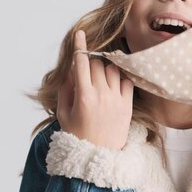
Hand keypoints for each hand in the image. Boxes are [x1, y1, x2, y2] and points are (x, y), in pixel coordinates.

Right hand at [56, 30, 133, 149]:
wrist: (97, 158)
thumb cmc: (76, 135)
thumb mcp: (64, 113)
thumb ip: (66, 89)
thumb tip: (71, 69)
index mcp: (83, 96)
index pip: (81, 63)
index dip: (80, 46)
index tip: (80, 34)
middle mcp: (101, 95)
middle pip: (97, 64)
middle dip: (90, 63)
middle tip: (86, 73)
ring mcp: (116, 99)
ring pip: (113, 70)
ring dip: (105, 69)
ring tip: (100, 81)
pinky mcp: (128, 105)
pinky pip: (127, 81)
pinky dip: (120, 78)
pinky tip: (114, 84)